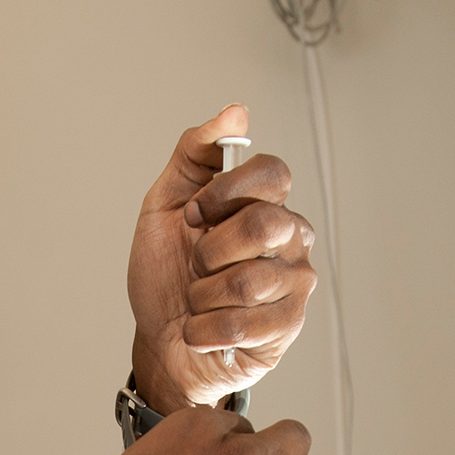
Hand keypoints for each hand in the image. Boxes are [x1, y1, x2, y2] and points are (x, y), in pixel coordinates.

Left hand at [128, 105, 316, 411]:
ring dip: (202, 297)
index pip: (272, 174)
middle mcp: (290, 239)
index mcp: (265, 204)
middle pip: (263, 226)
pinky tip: (203, 331)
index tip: (193, 215)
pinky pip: (241, 325)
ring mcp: (294, 283)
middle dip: (209, 252)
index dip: (225, 193)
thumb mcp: (163, 207)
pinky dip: (204, 331)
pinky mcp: (287, 326)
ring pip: (247, 281)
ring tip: (199, 302)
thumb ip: (194, 154)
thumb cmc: (166, 278)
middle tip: (196, 266)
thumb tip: (236, 113)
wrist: (159, 341)